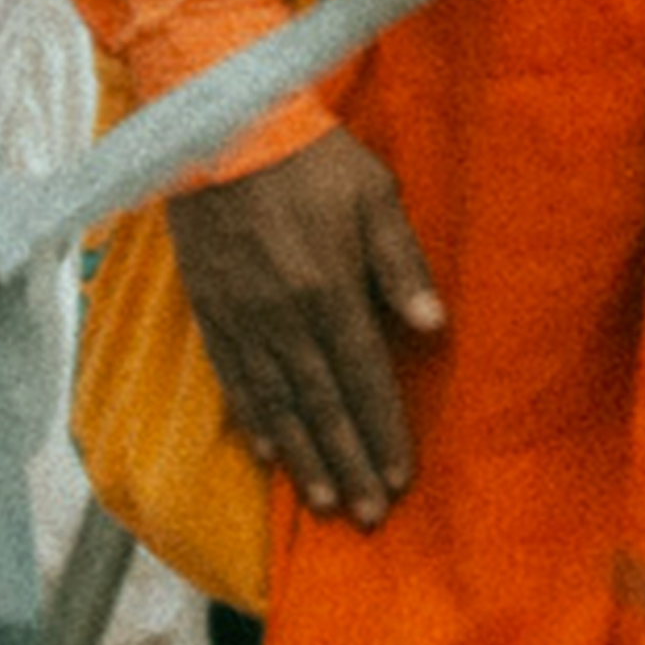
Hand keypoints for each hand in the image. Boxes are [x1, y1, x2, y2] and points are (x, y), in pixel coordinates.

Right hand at [161, 124, 443, 526]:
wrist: (220, 128)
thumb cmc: (311, 157)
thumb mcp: (374, 196)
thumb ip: (401, 265)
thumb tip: (433, 327)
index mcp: (331, 292)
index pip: (364, 379)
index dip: (383, 432)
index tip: (400, 478)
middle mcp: (285, 319)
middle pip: (323, 407)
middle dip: (349, 465)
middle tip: (369, 516)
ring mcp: (242, 320)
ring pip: (277, 406)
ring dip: (305, 458)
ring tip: (326, 503)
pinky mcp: (211, 311)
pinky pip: (234, 381)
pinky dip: (254, 422)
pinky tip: (269, 454)